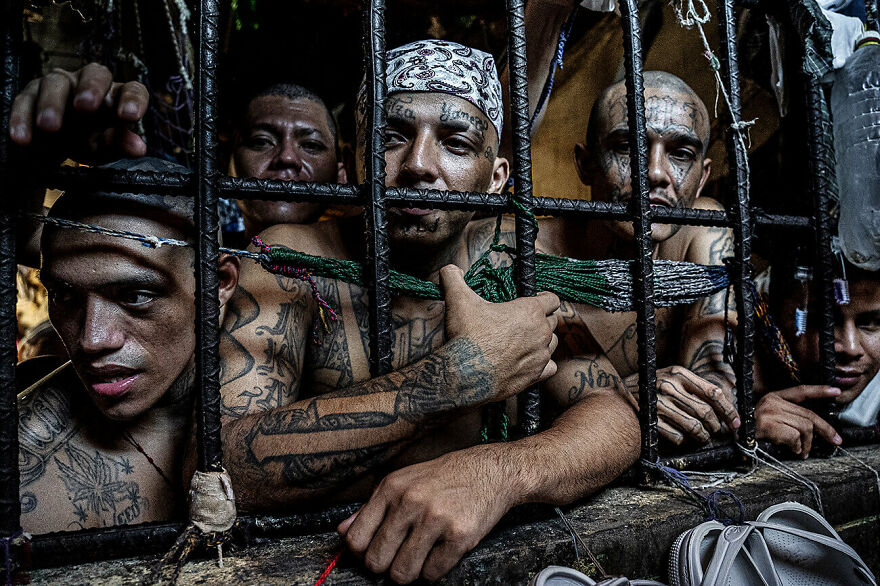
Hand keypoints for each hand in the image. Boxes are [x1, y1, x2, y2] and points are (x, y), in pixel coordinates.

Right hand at [9, 63, 148, 160]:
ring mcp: (60, 85)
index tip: (130, 116)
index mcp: (116, 96)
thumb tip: (137, 148)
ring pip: (57, 83)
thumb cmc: (88, 140)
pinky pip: (25, 100)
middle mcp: (90, 84)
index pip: (132, 90)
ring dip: (52, 104)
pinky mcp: (32, 93)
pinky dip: (22, 119)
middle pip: (95, 73)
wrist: (54, 146)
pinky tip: (23, 138)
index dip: (133, 100)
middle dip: (91, 88)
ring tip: (50, 128)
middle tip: (85, 107)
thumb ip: (120, 145)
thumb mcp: (105, 147)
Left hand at [339, 447, 510, 583]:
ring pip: (402, 574)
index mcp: (391, 488)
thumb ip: (371, 508)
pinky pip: (432, 574)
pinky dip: (434, 569)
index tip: (375, 551)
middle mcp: (410, 502)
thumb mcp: (403, 481)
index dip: (363, 553)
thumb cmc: (444, 477)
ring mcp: (436, 520)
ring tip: (419, 557)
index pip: (356, 539)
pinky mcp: (459, 536)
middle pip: (377, 561)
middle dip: (386, 566)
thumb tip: (342, 531)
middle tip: (399, 557)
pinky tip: (441, 551)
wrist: (491, 471)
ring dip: (409, 572)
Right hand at [441, 265, 559, 401]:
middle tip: (522, 321)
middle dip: (541, 319)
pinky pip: (550, 366)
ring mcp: (541, 356)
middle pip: (553, 321)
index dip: (544, 298)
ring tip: (525, 340)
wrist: (466, 374)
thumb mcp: (458, 300)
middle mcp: (541, 332)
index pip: (552, 299)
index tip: (533, 301)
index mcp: (530, 311)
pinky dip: (542, 364)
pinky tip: (528, 361)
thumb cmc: (467, 336)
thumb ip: (454, 278)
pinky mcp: (536, 375)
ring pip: (553, 343)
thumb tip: (449, 268)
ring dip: (543, 340)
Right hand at [625, 365, 739, 444]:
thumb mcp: (671, 378)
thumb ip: (694, 387)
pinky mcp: (650, 419)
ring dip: (703, 436)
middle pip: (705, 412)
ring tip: (703, 437)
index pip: (713, 393)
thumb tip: (725, 404)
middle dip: (716, 426)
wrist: (619, 394)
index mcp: (678, 373)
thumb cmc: (651, 387)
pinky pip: (676, 436)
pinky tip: (682, 438)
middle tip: (717, 431)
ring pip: (694, 427)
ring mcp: (658, 403)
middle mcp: (669, 386)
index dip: (729, 410)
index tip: (736, 422)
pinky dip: (684, 440)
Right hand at [756, 386, 841, 457]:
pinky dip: (796, 447)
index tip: (836, 391)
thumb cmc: (754, 431)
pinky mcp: (768, 425)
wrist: (735, 438)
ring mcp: (770, 413)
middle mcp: (772, 402)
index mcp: (774, 397)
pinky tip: (790, 449)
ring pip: (805, 428)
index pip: (801, 391)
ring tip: (801, 451)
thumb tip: (814, 427)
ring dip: (806, 444)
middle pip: (809, 415)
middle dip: (825, 430)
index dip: (820, 391)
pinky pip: (794, 437)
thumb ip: (790, 416)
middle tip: (835, 440)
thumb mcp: (772, 417)